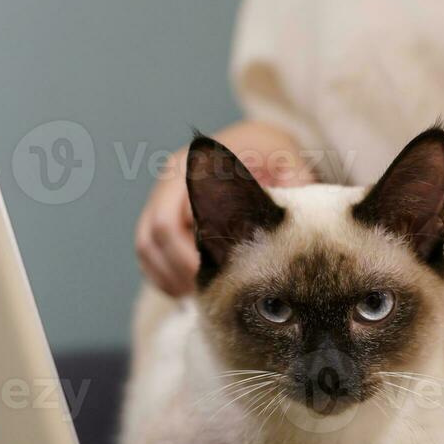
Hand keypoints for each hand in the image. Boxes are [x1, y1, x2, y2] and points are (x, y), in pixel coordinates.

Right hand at [133, 121, 313, 296]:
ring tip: (197, 298)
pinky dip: (161, 276)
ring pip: (145, 246)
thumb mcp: (285, 157)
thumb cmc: (269, 153)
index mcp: (190, 167)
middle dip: (179, 270)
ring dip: (167, 276)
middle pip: (153, 236)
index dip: (191, 253)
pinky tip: (186, 291)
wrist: (253, 145)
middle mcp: (167, 183)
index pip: (175, 217)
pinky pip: (146, 253)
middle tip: (208, 295)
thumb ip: (293, 178)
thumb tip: (297, 205)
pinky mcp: (157, 218)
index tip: (220, 277)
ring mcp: (158, 201)